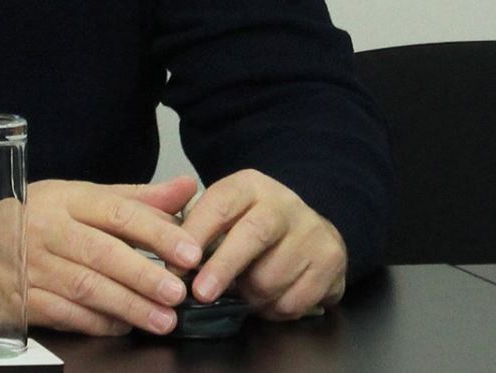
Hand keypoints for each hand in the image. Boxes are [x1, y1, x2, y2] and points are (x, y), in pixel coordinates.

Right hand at [0, 176, 202, 336]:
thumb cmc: (27, 219)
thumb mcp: (74, 198)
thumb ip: (133, 199)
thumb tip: (186, 189)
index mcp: (63, 199)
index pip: (116, 212)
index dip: (156, 232)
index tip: (190, 251)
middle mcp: (45, 230)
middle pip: (101, 254)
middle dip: (144, 275)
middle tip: (179, 292)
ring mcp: (29, 267)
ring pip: (85, 289)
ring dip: (128, 306)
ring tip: (163, 319)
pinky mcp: (18, 301)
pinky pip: (64, 315)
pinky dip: (96, 323)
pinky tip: (122, 327)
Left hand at [178, 169, 345, 319]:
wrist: (310, 230)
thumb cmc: (252, 228)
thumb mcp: (223, 215)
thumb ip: (193, 227)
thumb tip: (164, 251)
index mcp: (249, 186)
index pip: (220, 204)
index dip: (196, 235)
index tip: (176, 264)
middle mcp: (284, 203)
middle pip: (253, 234)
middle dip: (223, 267)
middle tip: (200, 293)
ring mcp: (312, 231)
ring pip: (272, 276)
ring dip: (250, 297)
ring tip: (244, 293)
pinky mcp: (331, 261)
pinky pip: (294, 300)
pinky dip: (275, 309)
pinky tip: (271, 299)